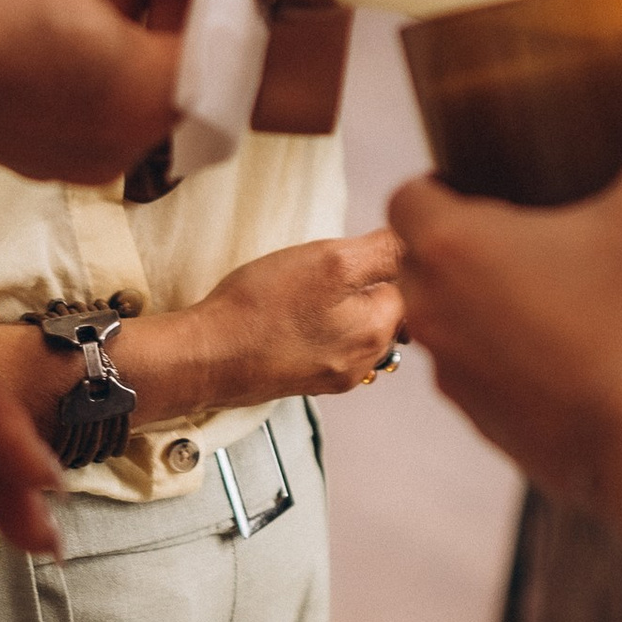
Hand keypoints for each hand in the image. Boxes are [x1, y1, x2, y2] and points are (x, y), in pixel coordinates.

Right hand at [0, 0, 194, 185]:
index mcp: (154, 99)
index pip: (235, 43)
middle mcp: (129, 146)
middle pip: (191, 69)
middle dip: (180, 2)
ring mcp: (79, 157)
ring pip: (141, 83)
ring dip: (137, 26)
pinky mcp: (35, 152)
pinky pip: (96, 100)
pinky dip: (98, 54)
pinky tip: (64, 3)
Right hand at [180, 231, 406, 405]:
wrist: (206, 357)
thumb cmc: (261, 309)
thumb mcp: (330, 261)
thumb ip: (382, 251)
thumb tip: (415, 243)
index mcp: (378, 333)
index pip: (405, 282)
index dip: (372, 260)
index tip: (340, 260)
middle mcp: (364, 361)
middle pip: (381, 305)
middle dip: (356, 285)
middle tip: (316, 276)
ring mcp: (336, 375)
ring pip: (354, 323)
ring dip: (335, 305)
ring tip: (300, 297)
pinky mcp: (308, 379)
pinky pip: (328, 342)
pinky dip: (315, 325)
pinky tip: (289, 317)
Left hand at [392, 1, 621, 508]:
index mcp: (455, 243)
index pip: (409, 194)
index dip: (448, 185)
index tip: (502, 183)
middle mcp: (434, 310)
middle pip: (424, 258)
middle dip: (468, 245)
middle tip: (539, 231)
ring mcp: (454, 377)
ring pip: (449, 323)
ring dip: (486, 307)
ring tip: (559, 291)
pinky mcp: (485, 429)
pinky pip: (481, 381)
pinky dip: (514, 366)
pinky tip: (573, 355)